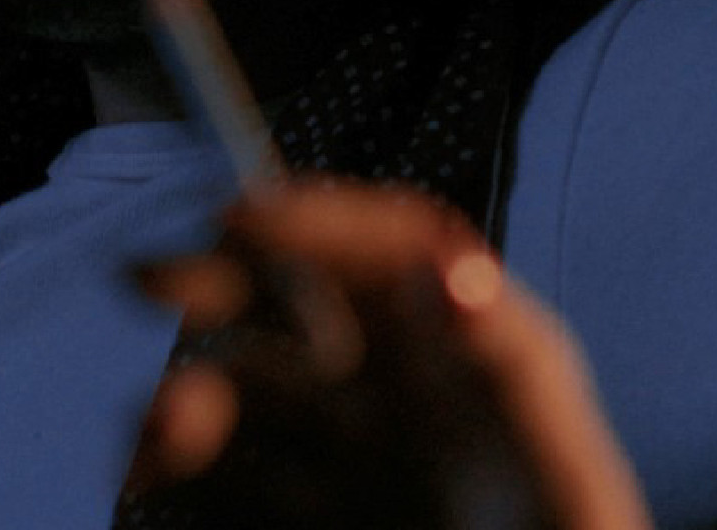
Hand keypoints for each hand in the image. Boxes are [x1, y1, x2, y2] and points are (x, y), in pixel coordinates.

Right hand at [126, 181, 651, 529]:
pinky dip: (170, 475)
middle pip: (304, 301)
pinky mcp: (306, 527)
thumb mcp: (569, 493)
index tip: (239, 217)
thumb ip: (517, 377)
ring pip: (246, 396)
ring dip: (187, 395)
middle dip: (221, 276)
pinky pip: (222, 488)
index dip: (321, 220)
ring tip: (158, 436)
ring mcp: (355, 473)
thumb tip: (461, 268)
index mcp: (479, 368)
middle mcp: (411, 403)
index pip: (399, 249)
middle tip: (147, 280)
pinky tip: (147, 479)